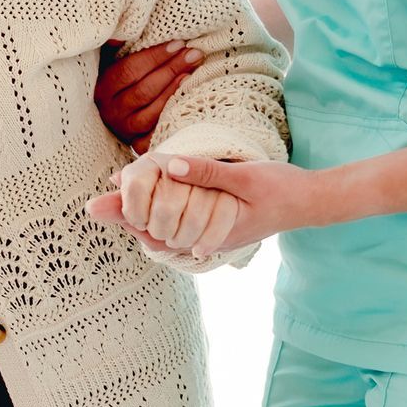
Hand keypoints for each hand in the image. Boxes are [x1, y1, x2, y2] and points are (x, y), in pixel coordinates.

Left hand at [88, 156, 319, 254]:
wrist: (311, 204)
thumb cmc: (281, 189)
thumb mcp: (245, 177)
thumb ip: (207, 172)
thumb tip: (168, 166)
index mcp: (208, 233)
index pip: (156, 229)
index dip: (127, 215)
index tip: (100, 203)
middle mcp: (205, 240)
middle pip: (154, 233)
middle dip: (126, 217)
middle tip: (94, 204)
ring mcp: (210, 236)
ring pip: (165, 232)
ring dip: (141, 217)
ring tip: (114, 202)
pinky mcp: (215, 227)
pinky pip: (180, 225)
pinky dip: (161, 214)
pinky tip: (150, 200)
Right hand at [95, 39, 205, 152]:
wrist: (114, 115)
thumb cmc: (119, 80)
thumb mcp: (111, 60)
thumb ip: (114, 46)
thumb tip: (118, 37)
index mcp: (103, 88)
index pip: (129, 70)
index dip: (155, 56)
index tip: (178, 43)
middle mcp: (111, 111)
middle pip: (144, 90)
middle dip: (171, 69)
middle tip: (193, 54)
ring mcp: (125, 129)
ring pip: (151, 113)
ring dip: (173, 91)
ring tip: (192, 72)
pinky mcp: (138, 144)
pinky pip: (157, 133)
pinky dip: (172, 117)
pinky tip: (186, 100)